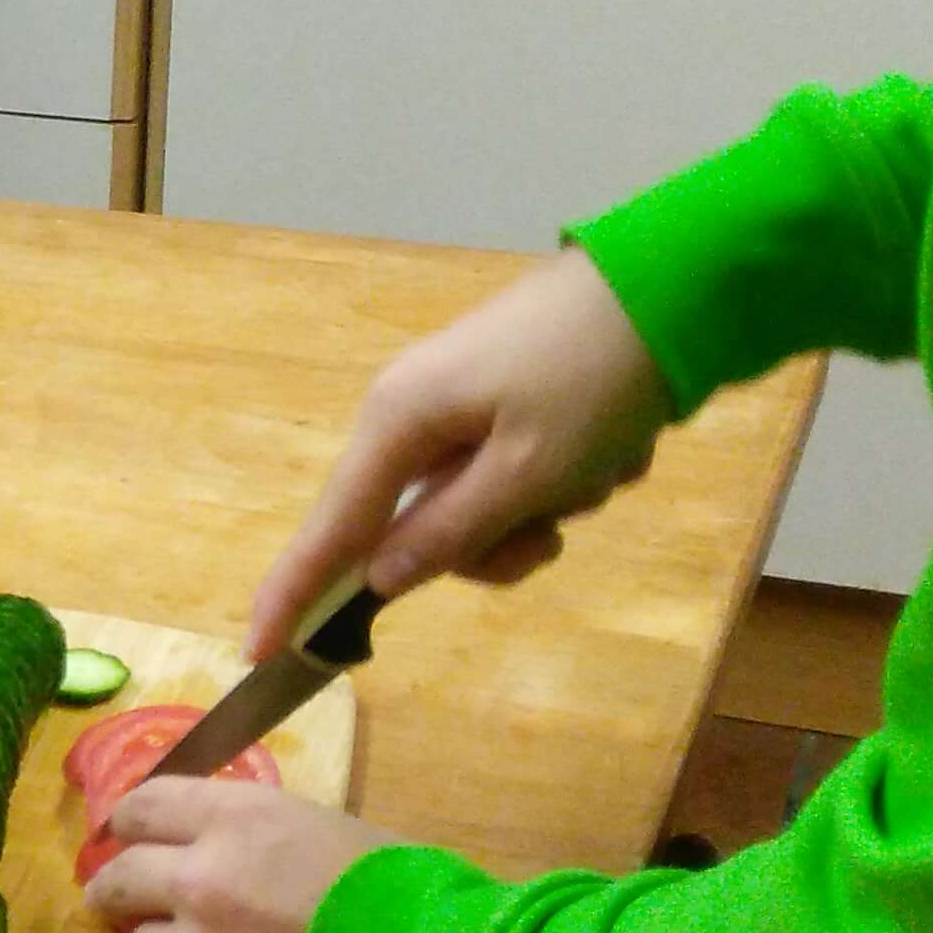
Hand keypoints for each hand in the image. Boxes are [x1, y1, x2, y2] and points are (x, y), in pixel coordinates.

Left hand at [82, 781, 399, 932]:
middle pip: (117, 878)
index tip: (131, 837)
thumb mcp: (333, 833)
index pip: (143, 807)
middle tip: (126, 902)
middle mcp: (199, 881)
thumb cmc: (413, 898)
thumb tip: (234, 850)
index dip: (133, 824)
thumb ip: (264, 839)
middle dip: (119, 889)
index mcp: (236, 820)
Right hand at [248, 248, 670, 659]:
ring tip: (599, 471)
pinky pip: (513, 476)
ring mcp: (459, 406)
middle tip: (552, 535)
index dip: (295, 594)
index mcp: (398, 422)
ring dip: (539, 513)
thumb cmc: (594, 376)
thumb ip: (447, 534)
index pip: (330, 529)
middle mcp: (412, 413)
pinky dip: (561, 480)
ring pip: (475, 509)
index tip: (259, 652)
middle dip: (490, 545)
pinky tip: (610, 445)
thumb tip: (378, 579)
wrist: (673, 279)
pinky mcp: (503, 401)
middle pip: (416, 528)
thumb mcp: (528, 471)